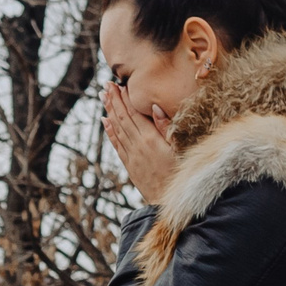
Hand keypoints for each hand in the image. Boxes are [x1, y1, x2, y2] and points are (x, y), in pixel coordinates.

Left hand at [104, 82, 177, 205]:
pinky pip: (117, 145)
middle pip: (122, 118)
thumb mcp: (180, 148)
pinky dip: (110, 132)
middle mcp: (137, 146)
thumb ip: (166, 127)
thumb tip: (154, 106)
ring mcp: (132, 156)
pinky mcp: (130, 166)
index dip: (124, 98)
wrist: (170, 202)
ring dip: (109, 112)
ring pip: (117, 129)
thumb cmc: (182, 174)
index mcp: (150, 139)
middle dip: (114, 100)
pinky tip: (105, 122)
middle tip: (105, 85)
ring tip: (103, 97)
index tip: (117, 84)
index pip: (133, 113)